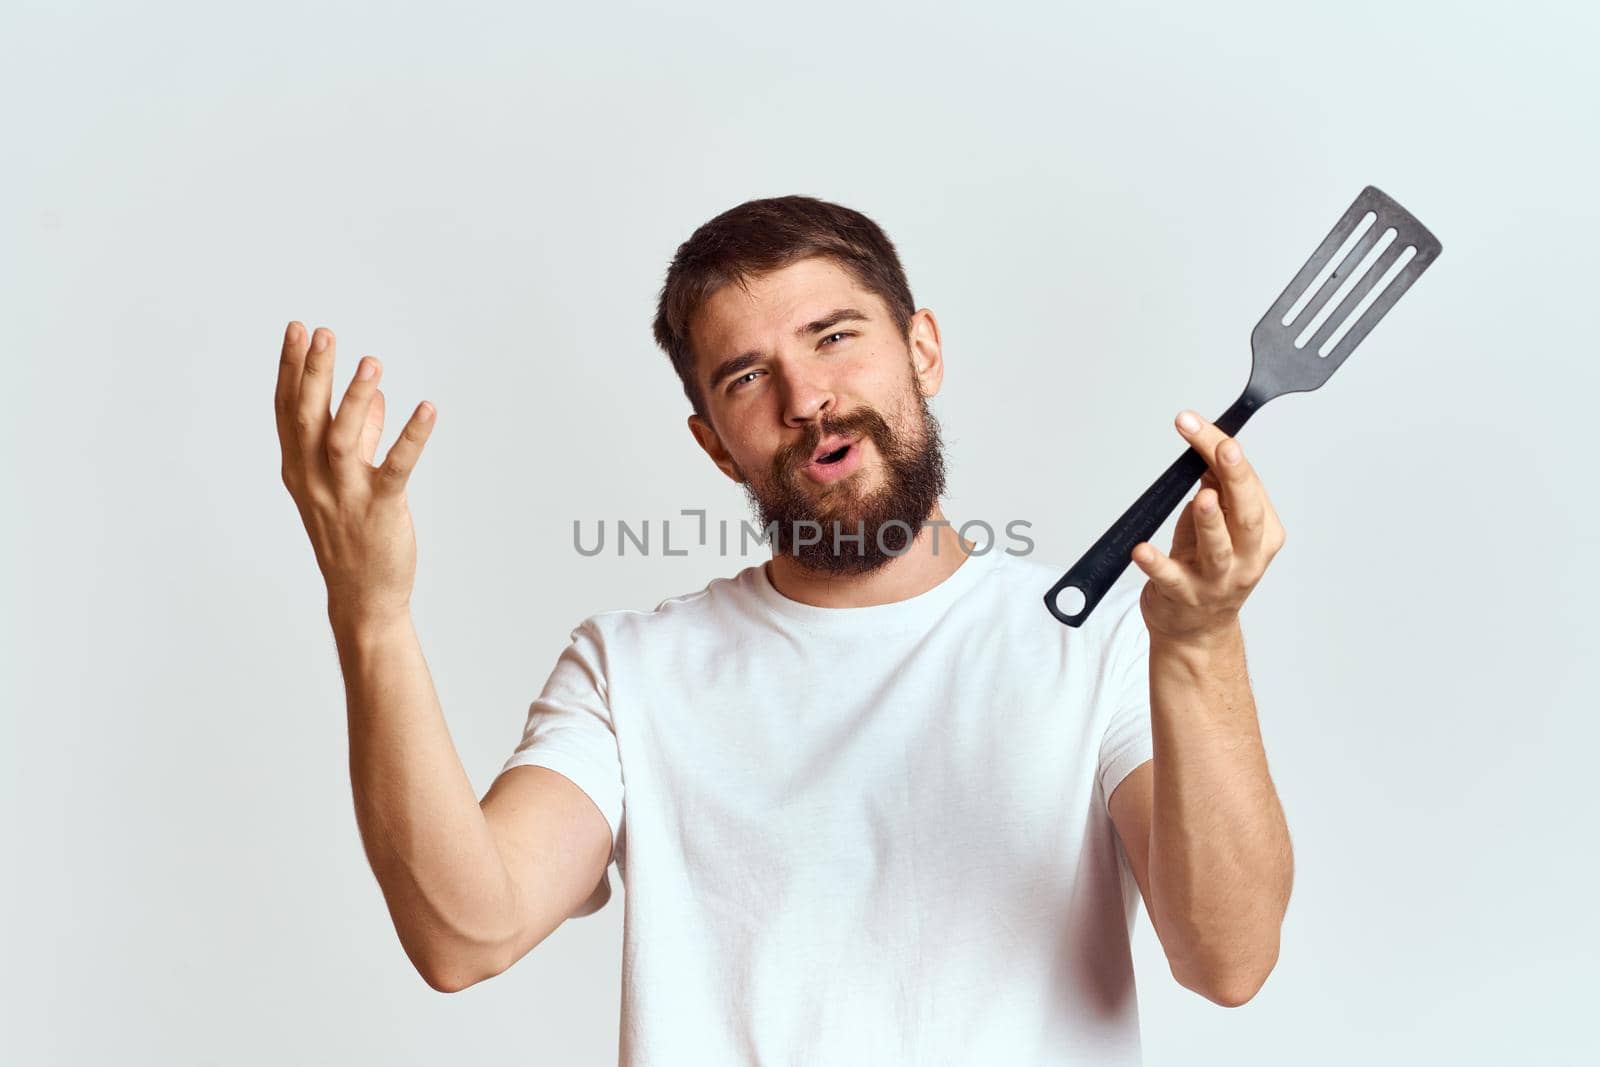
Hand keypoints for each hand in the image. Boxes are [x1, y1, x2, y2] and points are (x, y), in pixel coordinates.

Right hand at [274, 321, 436, 625]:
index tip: (297, 329)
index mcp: (299, 469)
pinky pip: (396, 468)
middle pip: (307, 418)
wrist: (363, 596)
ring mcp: (345, 496)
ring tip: (372, 362)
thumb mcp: (344, 482)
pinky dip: (411, 437)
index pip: (288, 411)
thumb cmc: (352, 535)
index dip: (291, 369)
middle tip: (321, 331)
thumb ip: (358, 437)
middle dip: (312, 373)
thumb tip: (372, 397)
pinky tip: (428, 408)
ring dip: (355, 399)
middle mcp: (314, 480)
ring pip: (342, 440)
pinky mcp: (379, 511)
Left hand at [1130, 409, 1286, 645]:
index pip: (1247, 485)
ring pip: (1218, 548)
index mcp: (1262, 533)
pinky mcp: (1184, 597)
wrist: (1198, 630)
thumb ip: (1217, 487)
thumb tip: (1209, 444)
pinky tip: (1141, 550)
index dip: (1224, 451)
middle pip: (1246, 514)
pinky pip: (1170, 578)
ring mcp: (1218, 581)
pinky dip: (1156, 563)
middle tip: (1224, 448)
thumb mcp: (1218, 524)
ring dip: (1210, 521)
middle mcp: (1247, 558)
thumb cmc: (1207, 567)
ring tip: (1202, 497)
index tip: (1196, 423)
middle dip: (1237, 478)